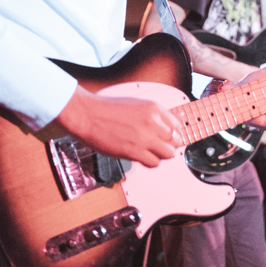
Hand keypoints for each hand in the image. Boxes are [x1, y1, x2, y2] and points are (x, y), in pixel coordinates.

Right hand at [56, 83, 184, 167]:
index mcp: (154, 108)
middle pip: (176, 141)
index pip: (177, 125)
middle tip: (159, 146)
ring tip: (150, 152)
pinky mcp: (134, 151)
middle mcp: (153, 122)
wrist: (88, 115)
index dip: (173, 134)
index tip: (168, 138)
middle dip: (169, 145)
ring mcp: (144, 137)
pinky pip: (154, 162)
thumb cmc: (107, 109)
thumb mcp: (136, 104)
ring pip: (168, 154)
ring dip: (161, 155)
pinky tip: (142, 156)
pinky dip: (150, 162)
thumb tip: (165, 127)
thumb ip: (152, 115)